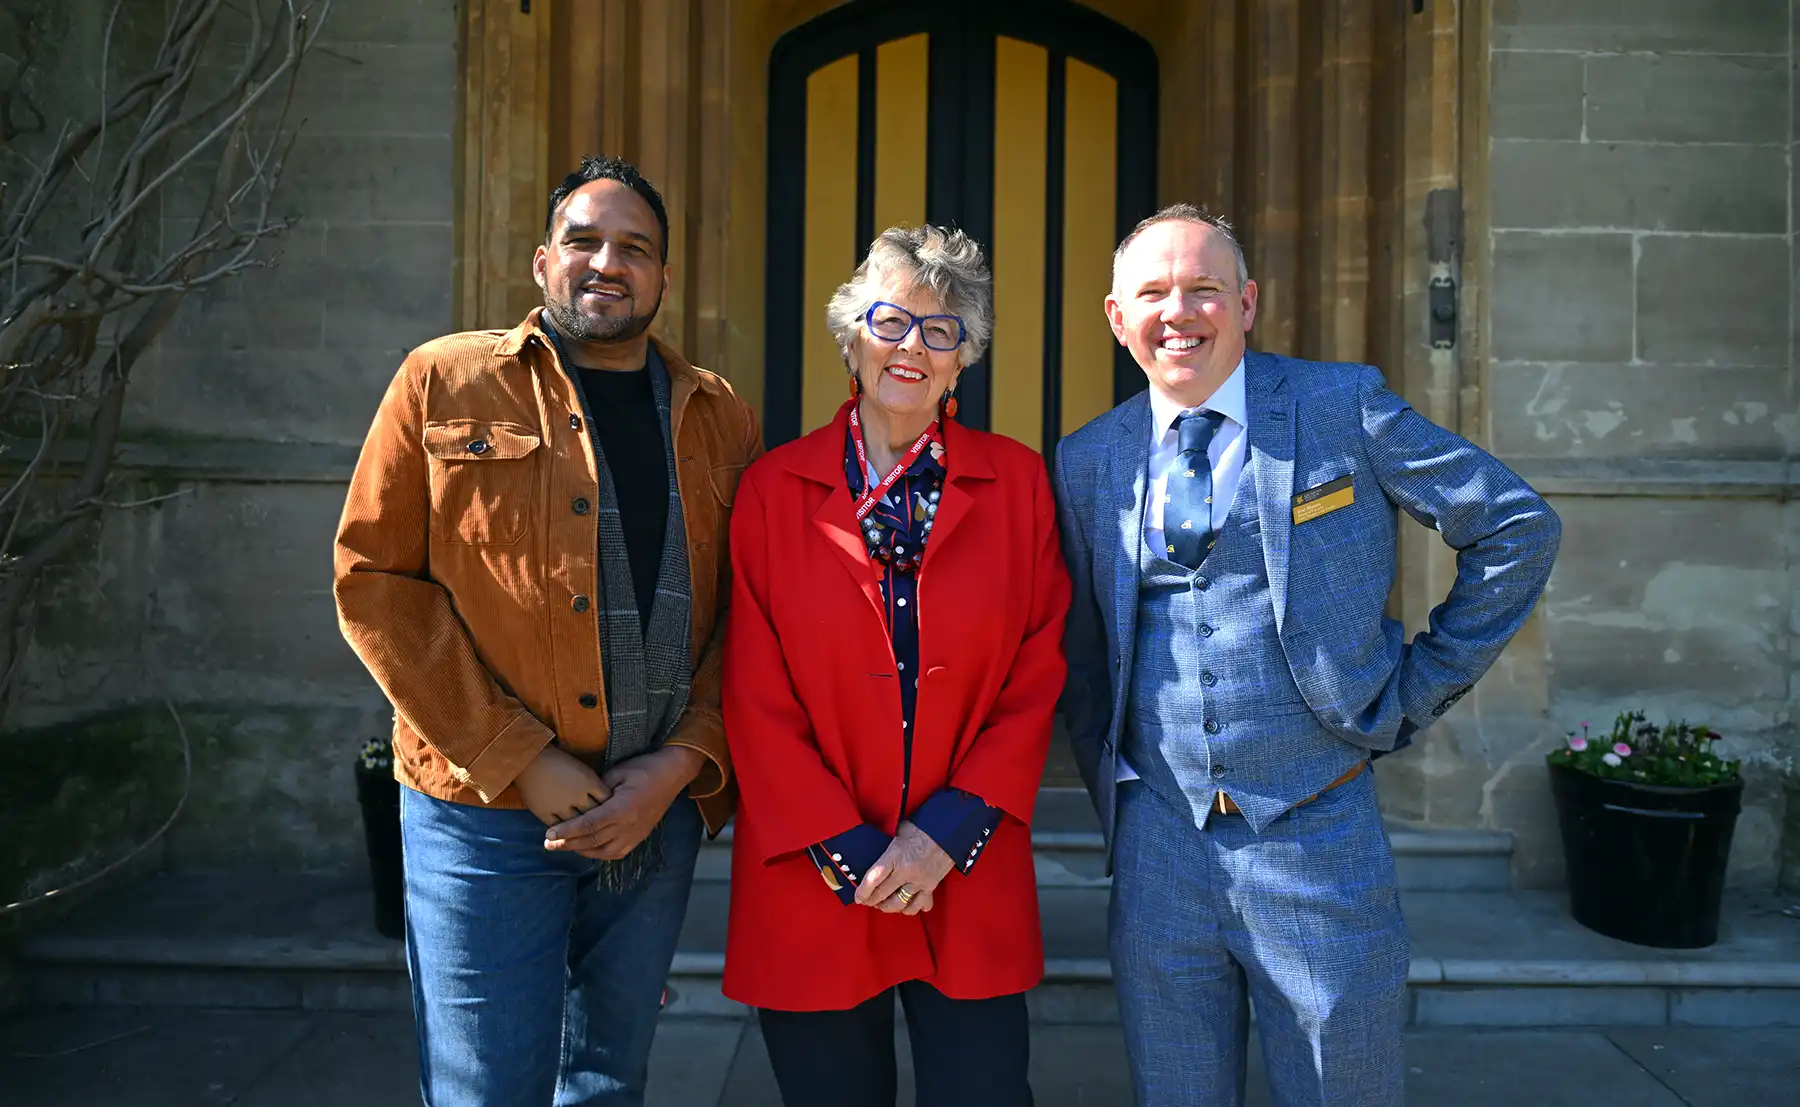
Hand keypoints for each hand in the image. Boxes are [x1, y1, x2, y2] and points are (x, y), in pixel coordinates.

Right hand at [514, 744, 611, 826]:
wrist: (530, 759)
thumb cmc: (558, 761)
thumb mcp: (582, 769)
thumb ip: (594, 785)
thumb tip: (606, 800)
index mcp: (589, 781)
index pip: (606, 800)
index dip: (610, 806)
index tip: (611, 809)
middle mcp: (578, 795)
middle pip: (594, 814)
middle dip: (599, 819)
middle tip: (603, 826)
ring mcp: (561, 806)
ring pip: (577, 824)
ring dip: (581, 829)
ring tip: (586, 833)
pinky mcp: (546, 813)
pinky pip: (560, 828)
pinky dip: (564, 832)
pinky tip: (568, 833)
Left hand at [544, 746, 705, 860]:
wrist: (672, 774)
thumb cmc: (644, 768)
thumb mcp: (617, 771)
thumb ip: (597, 789)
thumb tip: (578, 800)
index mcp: (623, 809)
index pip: (589, 825)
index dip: (567, 831)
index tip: (550, 833)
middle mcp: (629, 826)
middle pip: (593, 841)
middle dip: (567, 844)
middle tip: (548, 844)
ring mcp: (636, 834)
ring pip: (603, 852)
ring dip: (581, 850)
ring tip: (564, 846)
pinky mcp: (639, 837)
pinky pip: (616, 853)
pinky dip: (598, 853)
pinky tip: (587, 847)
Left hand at [856, 821, 953, 911]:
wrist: (949, 829)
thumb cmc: (922, 826)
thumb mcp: (898, 831)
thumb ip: (887, 845)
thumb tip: (871, 850)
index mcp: (896, 855)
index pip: (874, 878)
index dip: (863, 891)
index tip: (858, 897)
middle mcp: (907, 871)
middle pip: (883, 895)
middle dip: (872, 901)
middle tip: (867, 901)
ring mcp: (920, 881)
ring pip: (899, 904)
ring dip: (888, 907)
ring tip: (883, 904)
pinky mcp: (932, 886)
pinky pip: (919, 905)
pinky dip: (910, 908)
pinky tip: (905, 904)